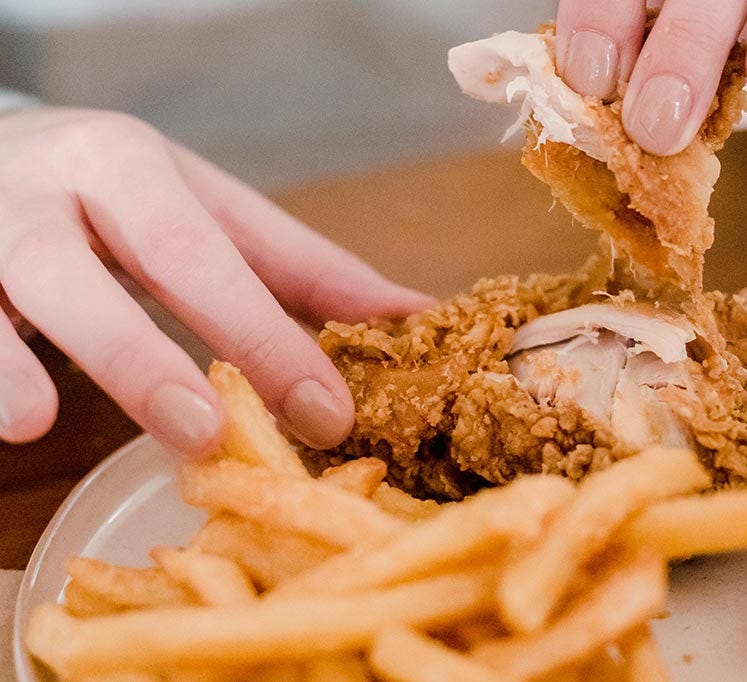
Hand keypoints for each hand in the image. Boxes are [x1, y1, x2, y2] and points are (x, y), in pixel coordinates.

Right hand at [0, 109, 434, 454]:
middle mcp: (47, 189)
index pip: (205, 257)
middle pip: (92, 270)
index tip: (327, 416)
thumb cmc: (116, 197)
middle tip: (206, 433)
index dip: (266, 338)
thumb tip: (417, 317)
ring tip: (34, 420)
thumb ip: (301, 272)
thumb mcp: (206, 213)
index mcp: (131, 167)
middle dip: (145, 356)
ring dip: (12, 357)